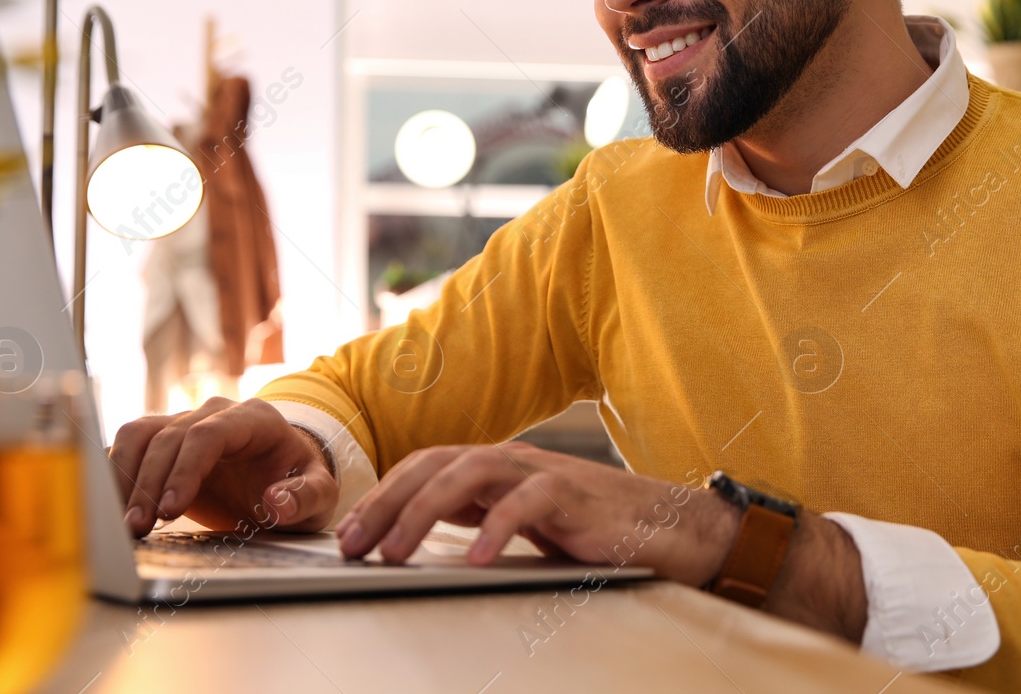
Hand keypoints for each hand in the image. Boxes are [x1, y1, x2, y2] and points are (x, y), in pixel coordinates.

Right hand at [107, 397, 337, 536]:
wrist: (285, 475)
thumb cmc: (300, 482)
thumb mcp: (320, 494)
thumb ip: (306, 497)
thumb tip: (277, 502)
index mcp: (255, 419)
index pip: (209, 434)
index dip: (185, 470)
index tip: (171, 510)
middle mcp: (215, 413)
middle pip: (168, 437)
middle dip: (149, 484)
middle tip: (138, 529)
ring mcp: (185, 423)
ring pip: (139, 434)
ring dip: (124, 477)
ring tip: (123, 524)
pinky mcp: (163, 441)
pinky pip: (129, 446)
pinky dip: (115, 474)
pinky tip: (110, 508)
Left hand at [337, 441, 737, 584]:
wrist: (671, 529)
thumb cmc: (597, 532)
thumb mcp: (525, 525)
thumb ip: (480, 517)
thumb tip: (419, 535)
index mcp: (498, 468)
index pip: (426, 467)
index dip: (383, 496)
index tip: (348, 536)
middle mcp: (516, 462)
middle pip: (437, 463)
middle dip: (388, 502)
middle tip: (353, 544)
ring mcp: (546, 474)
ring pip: (473, 471)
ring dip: (425, 511)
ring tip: (397, 552)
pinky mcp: (577, 497)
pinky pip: (531, 502)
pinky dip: (497, 527)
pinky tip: (474, 558)